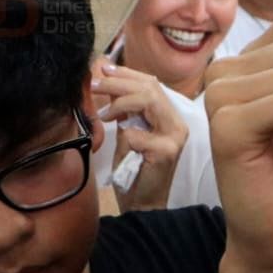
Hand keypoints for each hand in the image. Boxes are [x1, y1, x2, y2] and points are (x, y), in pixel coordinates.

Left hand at [94, 64, 189, 210]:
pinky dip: (124, 135)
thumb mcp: (127, 133)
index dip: (128, 73)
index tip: (104, 68)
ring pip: (150, 101)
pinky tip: (118, 141)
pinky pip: (139, 134)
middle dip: (120, 82)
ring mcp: (174, 137)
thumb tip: (106, 79)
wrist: (142, 204)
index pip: (152, 84)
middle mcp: (176, 123)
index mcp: (168, 116)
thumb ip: (122, 111)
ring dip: (121, 102)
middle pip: (151, 88)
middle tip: (96, 84)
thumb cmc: (134, 170)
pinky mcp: (167, 152)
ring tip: (103, 112)